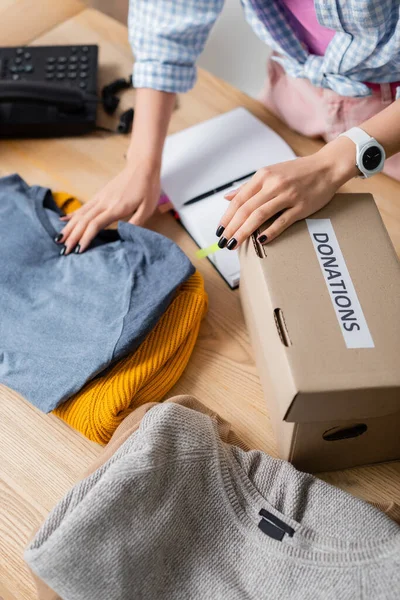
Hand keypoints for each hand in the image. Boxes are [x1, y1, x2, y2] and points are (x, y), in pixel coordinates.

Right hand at [57, 158, 160, 254]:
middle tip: (64, 251)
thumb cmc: (148, 188)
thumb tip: (124, 235)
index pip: (96, 224)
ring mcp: (100, 198)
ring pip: (80, 214)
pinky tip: (63, 220)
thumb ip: (136, 222)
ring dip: (69, 227)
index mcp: (117, 207)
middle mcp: (104, 202)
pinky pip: (83, 207)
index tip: (78, 250)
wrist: (142, 166)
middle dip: (73, 236)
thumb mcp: (148, 208)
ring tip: (59, 239)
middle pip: (84, 221)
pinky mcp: (100, 195)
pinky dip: (72, 215)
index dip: (86, 238)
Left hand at [215, 138, 357, 248]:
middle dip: (232, 228)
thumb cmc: (298, 171)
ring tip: (235, 244)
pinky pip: (282, 221)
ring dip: (244, 232)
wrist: (327, 166)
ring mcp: (288, 195)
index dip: (227, 217)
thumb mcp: (271, 172)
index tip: (220, 231)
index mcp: (263, 175)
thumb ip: (249, 186)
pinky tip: (260, 240)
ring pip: (260, 215)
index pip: (239, 199)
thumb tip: (228, 197)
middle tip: (224, 242)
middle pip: (246, 209)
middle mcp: (274, 184)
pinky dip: (270, 231)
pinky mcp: (301, 206)